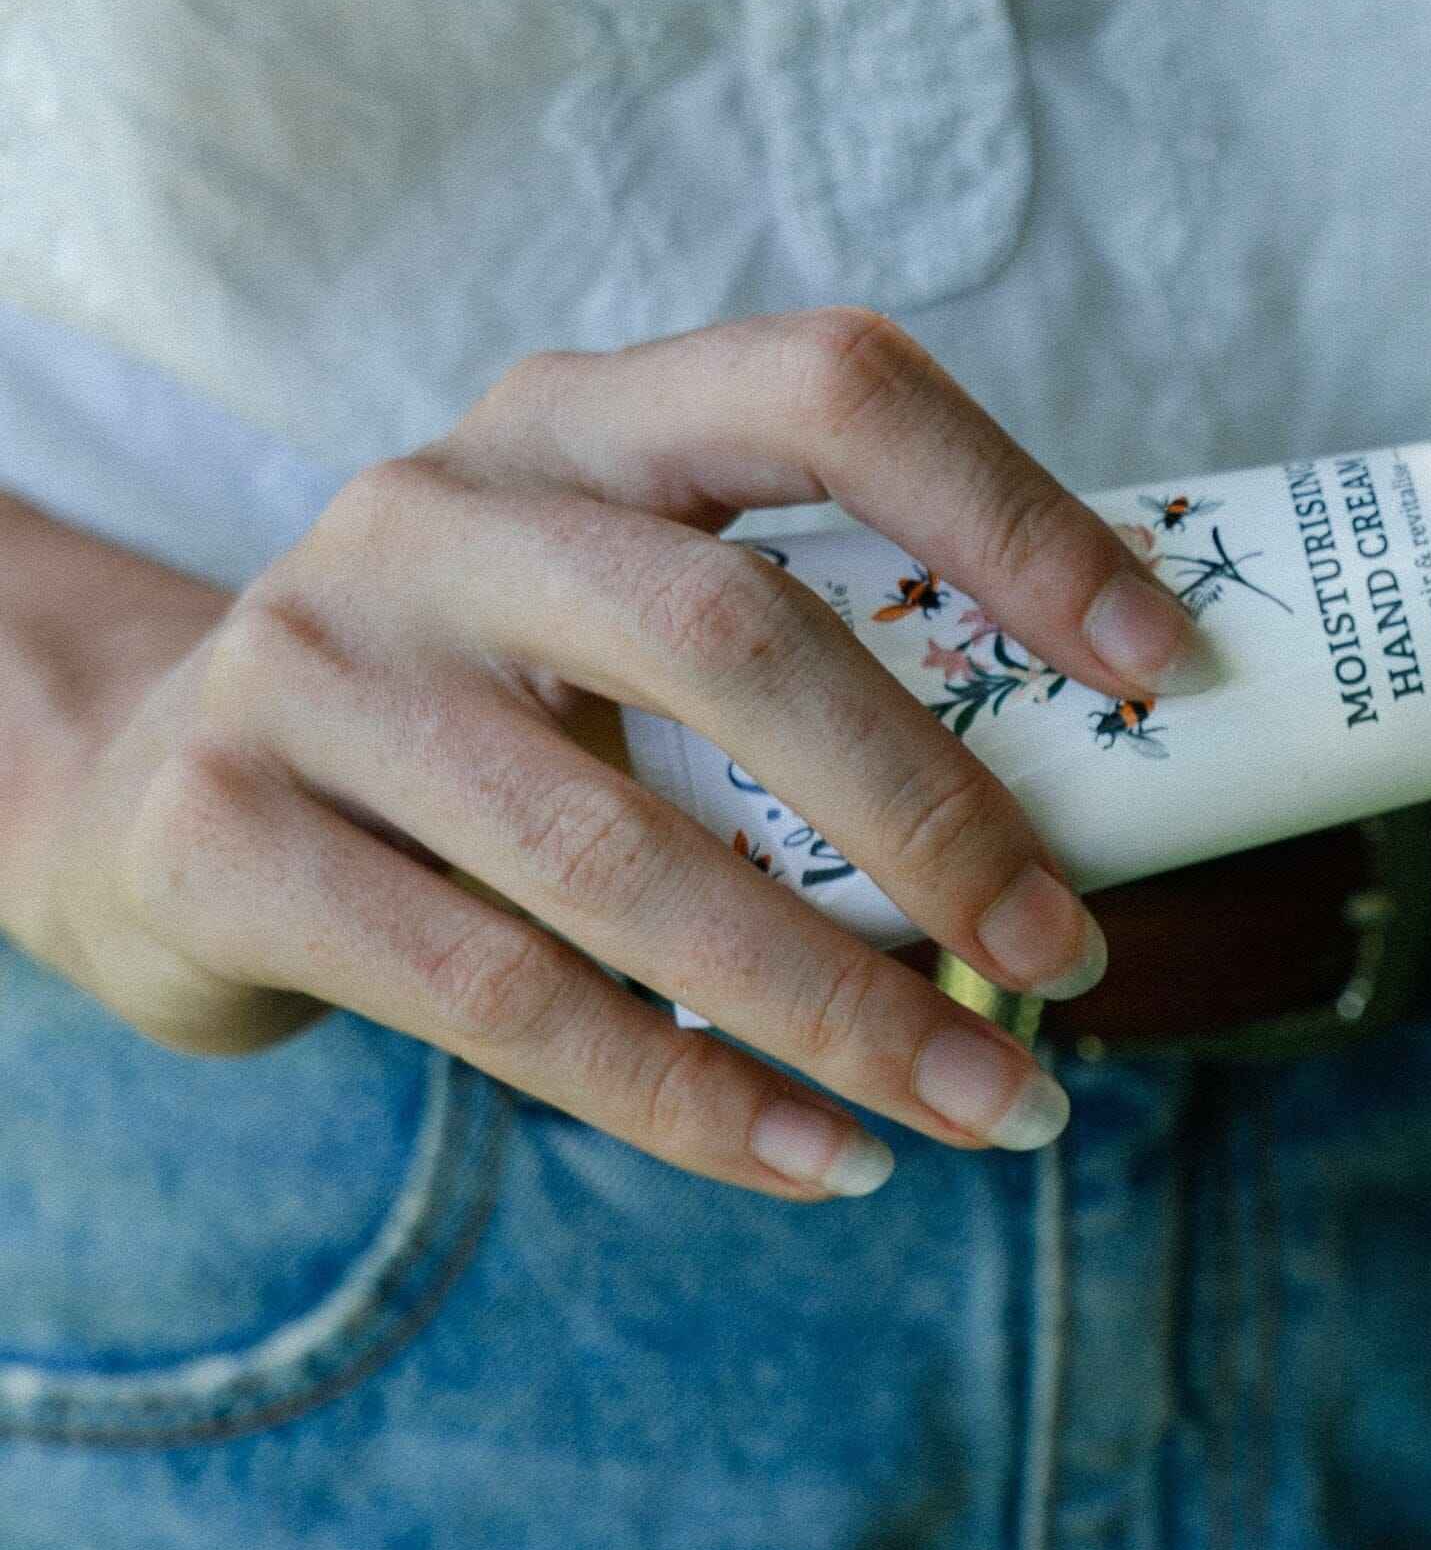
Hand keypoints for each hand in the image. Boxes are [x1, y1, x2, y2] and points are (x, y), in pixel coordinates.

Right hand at [5, 312, 1208, 1199]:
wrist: (147, 795)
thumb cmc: (481, 722)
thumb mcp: (614, 622)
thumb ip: (806, 658)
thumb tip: (1115, 807)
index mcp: (581, 421)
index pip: (827, 390)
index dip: (1013, 513)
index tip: (1164, 668)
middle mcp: (439, 510)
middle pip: (736, 636)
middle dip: (937, 812)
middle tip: (1073, 958)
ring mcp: (318, 669)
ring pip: (622, 859)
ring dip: (841, 1006)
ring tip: (995, 1104)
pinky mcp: (232, 841)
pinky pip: (503, 1000)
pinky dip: (688, 1100)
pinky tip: (822, 1159)